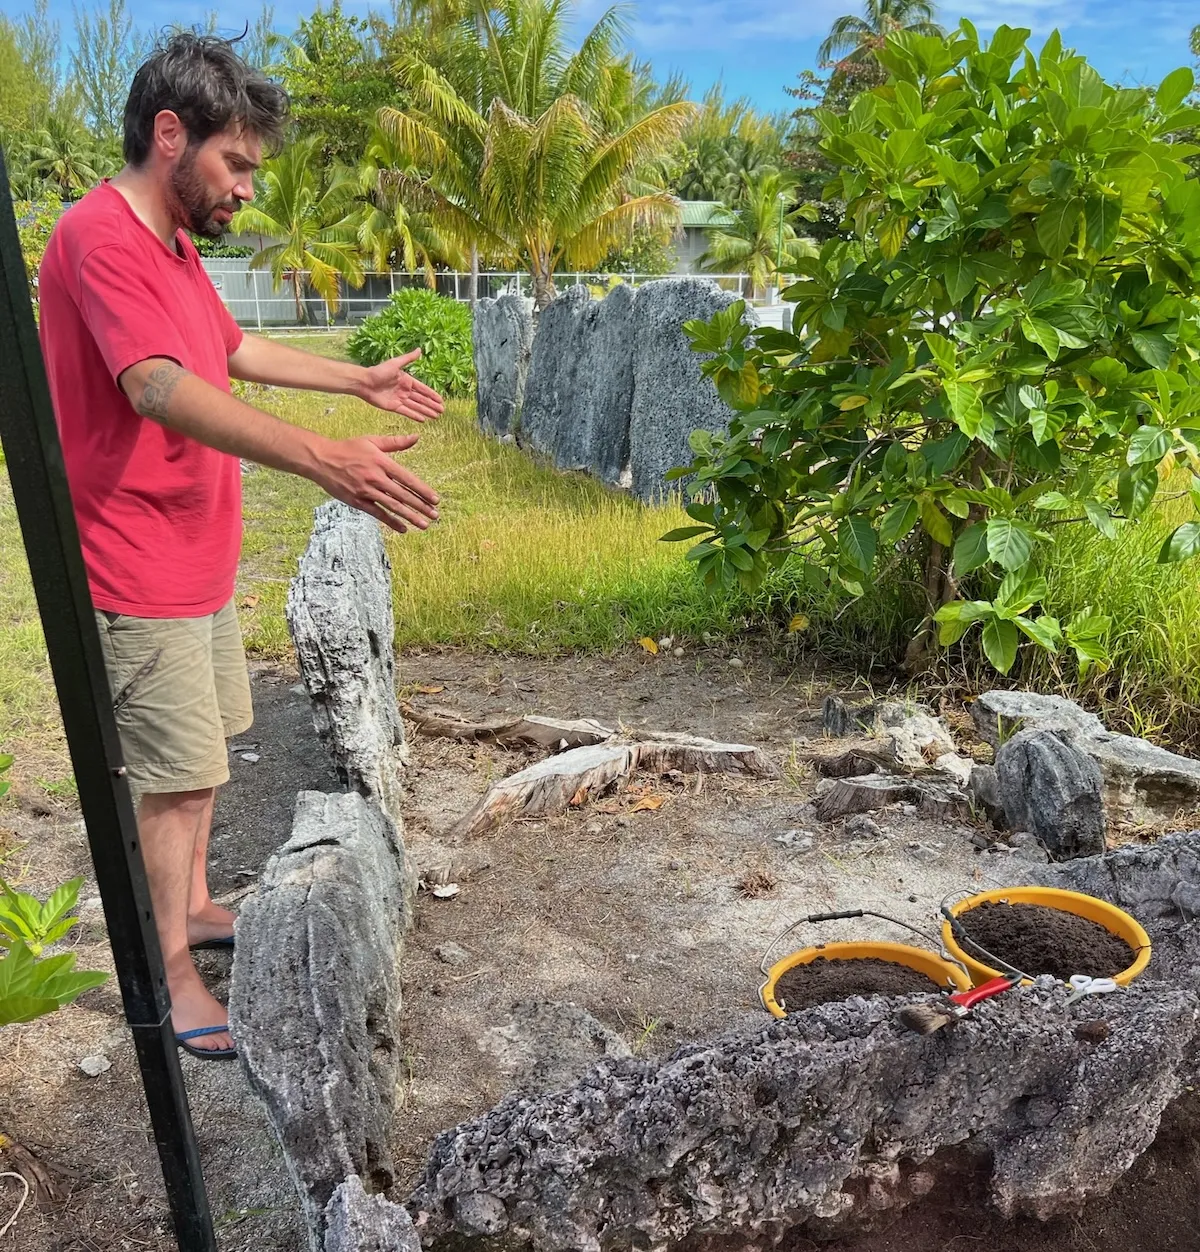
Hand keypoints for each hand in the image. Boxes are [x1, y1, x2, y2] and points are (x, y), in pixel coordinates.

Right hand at [311, 434, 439, 532]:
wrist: (322, 459)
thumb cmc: (348, 448)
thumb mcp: (372, 441)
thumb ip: (395, 442)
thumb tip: (416, 437)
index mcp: (381, 462)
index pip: (407, 478)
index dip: (422, 490)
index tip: (435, 499)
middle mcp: (376, 478)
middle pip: (403, 495)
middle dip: (421, 506)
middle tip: (435, 515)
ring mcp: (366, 491)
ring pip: (392, 506)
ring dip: (410, 516)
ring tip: (424, 525)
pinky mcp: (357, 501)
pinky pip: (377, 513)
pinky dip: (391, 522)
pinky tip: (403, 528)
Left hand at [356, 350, 444, 421]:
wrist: (364, 382)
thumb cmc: (378, 371)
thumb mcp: (395, 363)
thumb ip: (408, 358)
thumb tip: (420, 349)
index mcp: (406, 380)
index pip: (423, 389)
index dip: (432, 395)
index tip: (441, 400)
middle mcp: (404, 390)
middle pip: (421, 399)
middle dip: (432, 405)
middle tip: (442, 411)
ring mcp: (399, 399)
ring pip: (416, 406)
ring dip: (426, 411)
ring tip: (436, 417)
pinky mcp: (393, 407)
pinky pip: (406, 412)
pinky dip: (414, 416)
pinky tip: (423, 420)